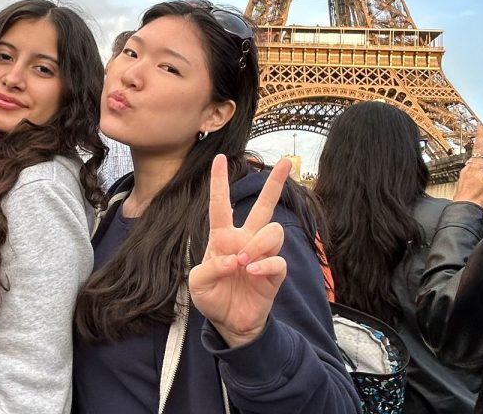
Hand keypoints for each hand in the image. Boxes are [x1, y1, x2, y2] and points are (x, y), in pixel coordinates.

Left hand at [189, 155, 291, 347]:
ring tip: (243, 262)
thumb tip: (233, 259)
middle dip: (274, 183)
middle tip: (285, 162)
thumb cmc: (213, 297)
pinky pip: (277, 259)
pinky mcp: (274, 272)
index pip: (221, 205)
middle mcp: (246, 240)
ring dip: (258, 243)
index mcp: (223, 237)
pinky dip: (264, 264)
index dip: (220, 182)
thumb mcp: (198, 283)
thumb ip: (210, 268)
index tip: (220, 158)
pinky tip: (251, 272)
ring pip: (273, 230)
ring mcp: (262, 255)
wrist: (229, 323)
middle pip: (264, 206)